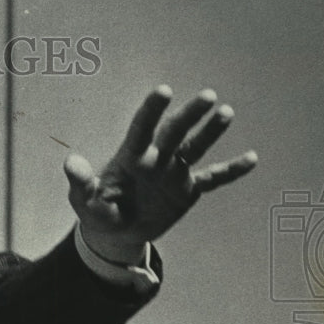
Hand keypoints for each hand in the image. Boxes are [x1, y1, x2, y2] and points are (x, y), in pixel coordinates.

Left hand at [64, 85, 256, 262]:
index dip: (151, 111)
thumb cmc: (98, 211)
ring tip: (226, 113)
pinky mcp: (187, 190)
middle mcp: (155, 159)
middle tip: (208, 97)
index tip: (164, 90)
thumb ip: (81, 182)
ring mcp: (173, 172)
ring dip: (211, 132)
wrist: (117, 232)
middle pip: (174, 132)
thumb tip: (71, 162)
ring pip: (194, 148)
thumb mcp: (84, 200)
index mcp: (131, 157)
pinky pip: (212, 178)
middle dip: (189, 115)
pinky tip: (252, 159)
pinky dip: (230, 171)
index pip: (142, 129)